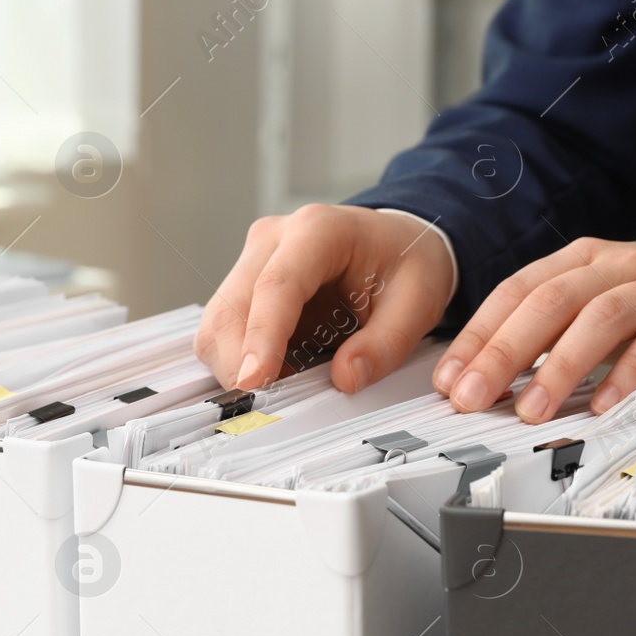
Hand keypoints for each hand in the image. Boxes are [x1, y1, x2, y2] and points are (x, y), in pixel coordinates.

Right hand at [196, 205, 454, 392]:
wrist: (397, 243)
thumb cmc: (405, 262)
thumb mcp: (418, 302)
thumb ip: (386, 344)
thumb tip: (346, 379)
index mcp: (318, 231)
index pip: (276, 285)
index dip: (261, 337)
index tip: (255, 381)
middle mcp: (274, 240)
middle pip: (230, 308)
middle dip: (239, 364)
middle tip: (268, 404)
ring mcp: (254, 261)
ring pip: (218, 323)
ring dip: (237, 366)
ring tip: (282, 386)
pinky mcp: (246, 286)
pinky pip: (226, 331)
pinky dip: (243, 361)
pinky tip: (278, 372)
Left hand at [433, 238, 635, 420]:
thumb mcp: (594, 309)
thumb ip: (546, 335)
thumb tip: (481, 380)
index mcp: (579, 261)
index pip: (515, 292)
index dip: (478, 335)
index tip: (448, 378)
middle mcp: (615, 264)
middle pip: (550, 301)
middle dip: (504, 352)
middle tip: (475, 396)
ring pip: (602, 316)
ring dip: (561, 365)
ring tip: (534, 409)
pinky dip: (631, 371)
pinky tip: (606, 404)